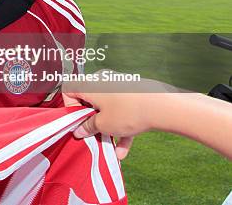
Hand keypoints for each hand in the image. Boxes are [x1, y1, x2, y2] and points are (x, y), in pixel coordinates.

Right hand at [62, 72, 176, 159]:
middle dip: (90, 121)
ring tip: (110, 148)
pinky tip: (123, 150)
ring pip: (107, 108)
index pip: (69, 90)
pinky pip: (121, 110)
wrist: (162, 106)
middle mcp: (102, 81)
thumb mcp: (103, 124)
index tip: (78, 123)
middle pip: (89, 101)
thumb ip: (88, 127)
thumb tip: (79, 131)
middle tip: (92, 136)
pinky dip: (121, 127)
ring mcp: (118, 86)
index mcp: (89, 84)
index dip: (70, 108)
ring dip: (107, 128)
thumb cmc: (127, 112)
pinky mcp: (132, 94)